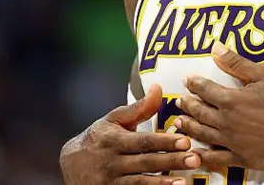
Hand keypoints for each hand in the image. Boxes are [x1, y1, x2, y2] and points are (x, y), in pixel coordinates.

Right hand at [59, 84, 201, 184]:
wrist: (69, 165)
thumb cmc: (98, 138)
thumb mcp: (112, 120)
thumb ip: (138, 108)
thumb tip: (159, 88)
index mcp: (113, 139)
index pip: (143, 141)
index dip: (164, 142)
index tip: (185, 141)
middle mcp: (111, 161)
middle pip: (145, 162)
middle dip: (171, 161)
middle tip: (194, 159)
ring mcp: (110, 181)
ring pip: (139, 183)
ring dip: (162, 183)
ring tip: (184, 183)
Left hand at [174, 42, 263, 170]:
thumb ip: (237, 63)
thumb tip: (215, 48)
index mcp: (231, 100)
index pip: (205, 90)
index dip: (194, 84)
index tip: (188, 80)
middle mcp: (226, 122)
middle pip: (200, 113)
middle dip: (188, 105)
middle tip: (179, 102)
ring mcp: (232, 142)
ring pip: (203, 134)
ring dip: (189, 127)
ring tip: (179, 123)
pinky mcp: (241, 158)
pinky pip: (216, 158)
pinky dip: (202, 156)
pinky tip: (194, 153)